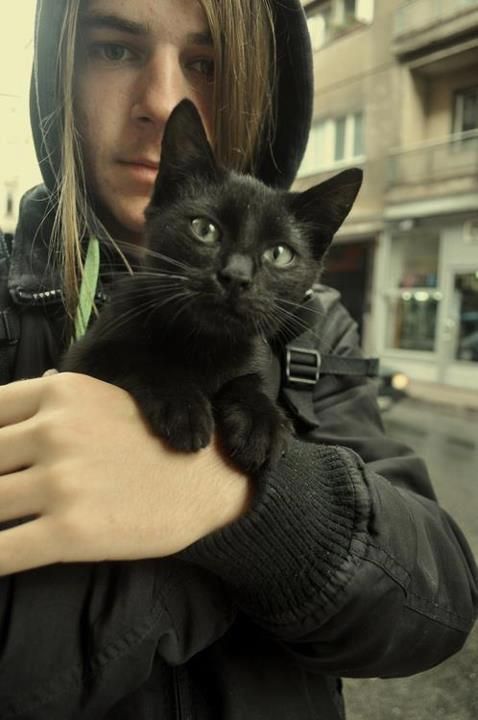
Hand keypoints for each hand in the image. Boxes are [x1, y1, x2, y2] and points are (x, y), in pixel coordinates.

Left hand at [0, 373, 251, 574]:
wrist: (209, 478)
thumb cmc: (156, 439)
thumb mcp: (102, 399)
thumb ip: (52, 405)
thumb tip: (6, 416)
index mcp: (60, 393)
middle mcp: (54, 431)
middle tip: (2, 496)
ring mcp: (61, 482)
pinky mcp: (70, 531)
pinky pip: (3, 551)